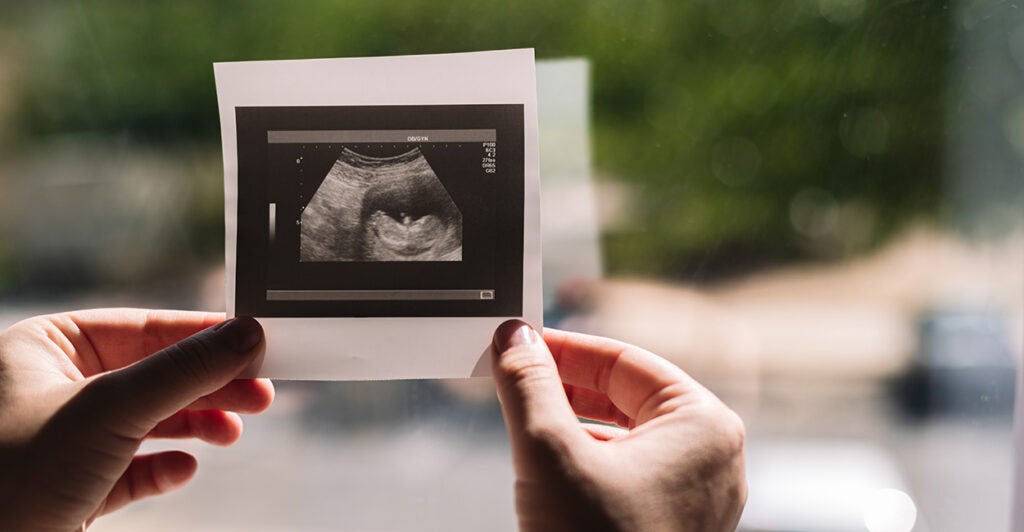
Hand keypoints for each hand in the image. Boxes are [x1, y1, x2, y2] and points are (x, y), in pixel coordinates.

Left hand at [0, 309, 273, 530]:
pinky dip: (163, 467)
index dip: (203, 336)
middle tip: (261, 393)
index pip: (143, 327)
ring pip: (148, 419)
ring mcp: (64, 439)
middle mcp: (55, 387)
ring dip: (195, 425)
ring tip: (231, 433)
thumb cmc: (10, 476)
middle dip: (208, 386)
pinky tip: (183, 470)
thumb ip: (183, 371)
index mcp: (48, 347)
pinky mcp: (72, 486)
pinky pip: (131, 467)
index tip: (256, 344)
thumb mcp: (108, 411)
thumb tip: (246, 336)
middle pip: (154, 374)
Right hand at [491, 320, 745, 531]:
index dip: (564, 349)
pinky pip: (626, 470)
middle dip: (563, 388)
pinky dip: (585, 459)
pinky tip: (547, 467)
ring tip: (523, 421)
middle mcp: (709, 458)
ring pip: (622, 433)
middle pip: (625, 395)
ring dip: (570, 423)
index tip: (520, 344)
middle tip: (512, 378)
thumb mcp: (551, 453)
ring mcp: (693, 495)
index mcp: (704, 426)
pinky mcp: (669, 522)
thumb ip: (529, 385)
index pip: (624, 360)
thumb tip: (514, 340)